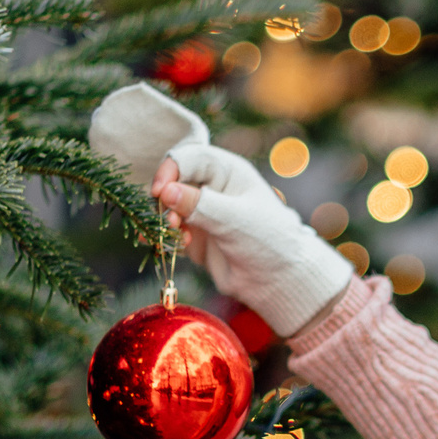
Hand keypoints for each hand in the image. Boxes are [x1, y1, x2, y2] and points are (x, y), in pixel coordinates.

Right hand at [147, 143, 353, 340]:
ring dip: (165, 218)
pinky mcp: (195, 233)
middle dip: (165, 198)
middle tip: (169, 220)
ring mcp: (202, 210)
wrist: (278, 281)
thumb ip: (201, 204)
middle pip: (173, 179)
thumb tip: (165, 192)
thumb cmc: (268, 241)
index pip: (189, 158)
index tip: (160, 191)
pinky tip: (174, 244)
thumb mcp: (235, 220)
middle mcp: (212, 186)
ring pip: (168, 205)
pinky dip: (167, 234)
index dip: (170, 170)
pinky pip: (170, 228)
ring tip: (176, 233)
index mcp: (227, 170)